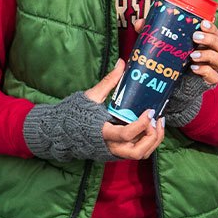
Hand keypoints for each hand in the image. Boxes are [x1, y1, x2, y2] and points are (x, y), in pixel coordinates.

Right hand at [21, 63, 165, 162]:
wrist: (59, 131)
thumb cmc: (74, 113)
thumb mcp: (91, 96)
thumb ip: (109, 81)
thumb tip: (122, 63)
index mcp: (102, 132)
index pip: (126, 134)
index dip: (141, 124)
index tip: (149, 111)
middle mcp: (109, 147)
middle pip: (137, 152)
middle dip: (152, 137)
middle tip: (156, 118)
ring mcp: (112, 152)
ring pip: (139, 154)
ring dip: (153, 141)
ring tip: (157, 123)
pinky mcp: (114, 152)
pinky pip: (135, 152)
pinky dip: (146, 141)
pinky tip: (149, 126)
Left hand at [128, 16, 217, 84]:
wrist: (174, 85)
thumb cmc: (173, 60)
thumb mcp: (164, 45)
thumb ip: (154, 32)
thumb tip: (140, 23)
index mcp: (206, 42)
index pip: (216, 32)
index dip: (212, 27)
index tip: (202, 23)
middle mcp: (213, 54)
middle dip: (211, 39)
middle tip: (195, 37)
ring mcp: (213, 68)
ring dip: (209, 55)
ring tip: (192, 55)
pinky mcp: (209, 81)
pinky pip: (215, 77)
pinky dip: (206, 71)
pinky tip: (194, 68)